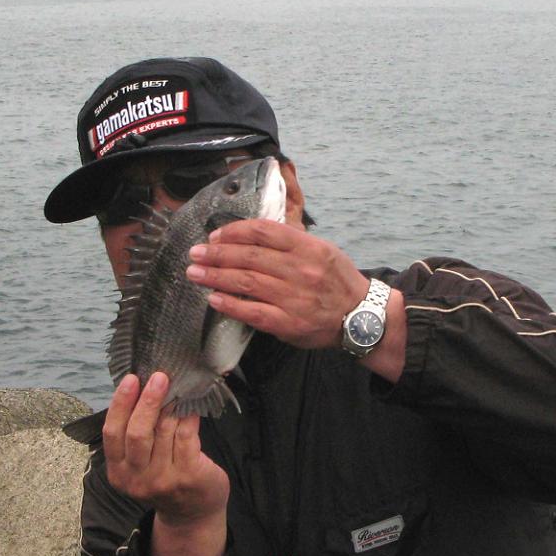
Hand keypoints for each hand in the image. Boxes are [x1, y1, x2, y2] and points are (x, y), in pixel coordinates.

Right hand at [102, 372, 228, 555]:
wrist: (191, 514)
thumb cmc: (164, 477)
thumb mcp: (139, 465)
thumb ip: (135, 435)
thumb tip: (140, 388)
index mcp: (118, 472)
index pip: (112, 434)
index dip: (120, 404)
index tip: (130, 379)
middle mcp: (137, 479)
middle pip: (137, 433)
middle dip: (147, 401)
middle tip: (158, 377)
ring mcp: (163, 480)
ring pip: (164, 431)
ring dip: (171, 406)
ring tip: (177, 386)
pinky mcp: (188, 476)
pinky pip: (186, 436)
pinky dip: (188, 417)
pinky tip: (191, 405)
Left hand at [185, 219, 370, 349]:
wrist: (361, 316)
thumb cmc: (337, 280)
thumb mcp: (322, 249)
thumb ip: (290, 242)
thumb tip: (250, 235)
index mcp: (308, 247)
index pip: (263, 231)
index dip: (234, 231)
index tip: (215, 235)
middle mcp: (300, 270)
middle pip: (249, 256)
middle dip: (217, 253)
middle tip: (195, 253)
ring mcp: (293, 297)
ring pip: (246, 282)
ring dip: (216, 276)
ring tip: (195, 272)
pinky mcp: (288, 323)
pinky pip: (253, 312)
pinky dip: (230, 305)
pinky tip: (213, 298)